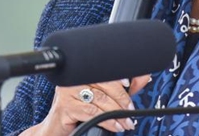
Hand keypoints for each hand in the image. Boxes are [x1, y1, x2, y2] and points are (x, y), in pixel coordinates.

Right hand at [19, 75, 151, 135]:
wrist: (54, 129)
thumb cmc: (77, 111)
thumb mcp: (100, 98)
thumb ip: (121, 88)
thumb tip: (144, 78)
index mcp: (81, 70)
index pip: (104, 69)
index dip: (119, 76)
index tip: (130, 85)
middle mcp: (73, 78)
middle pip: (104, 83)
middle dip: (122, 98)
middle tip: (131, 109)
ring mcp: (67, 92)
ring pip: (100, 99)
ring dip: (117, 112)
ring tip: (127, 121)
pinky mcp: (66, 107)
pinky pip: (93, 112)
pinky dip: (108, 120)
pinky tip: (116, 125)